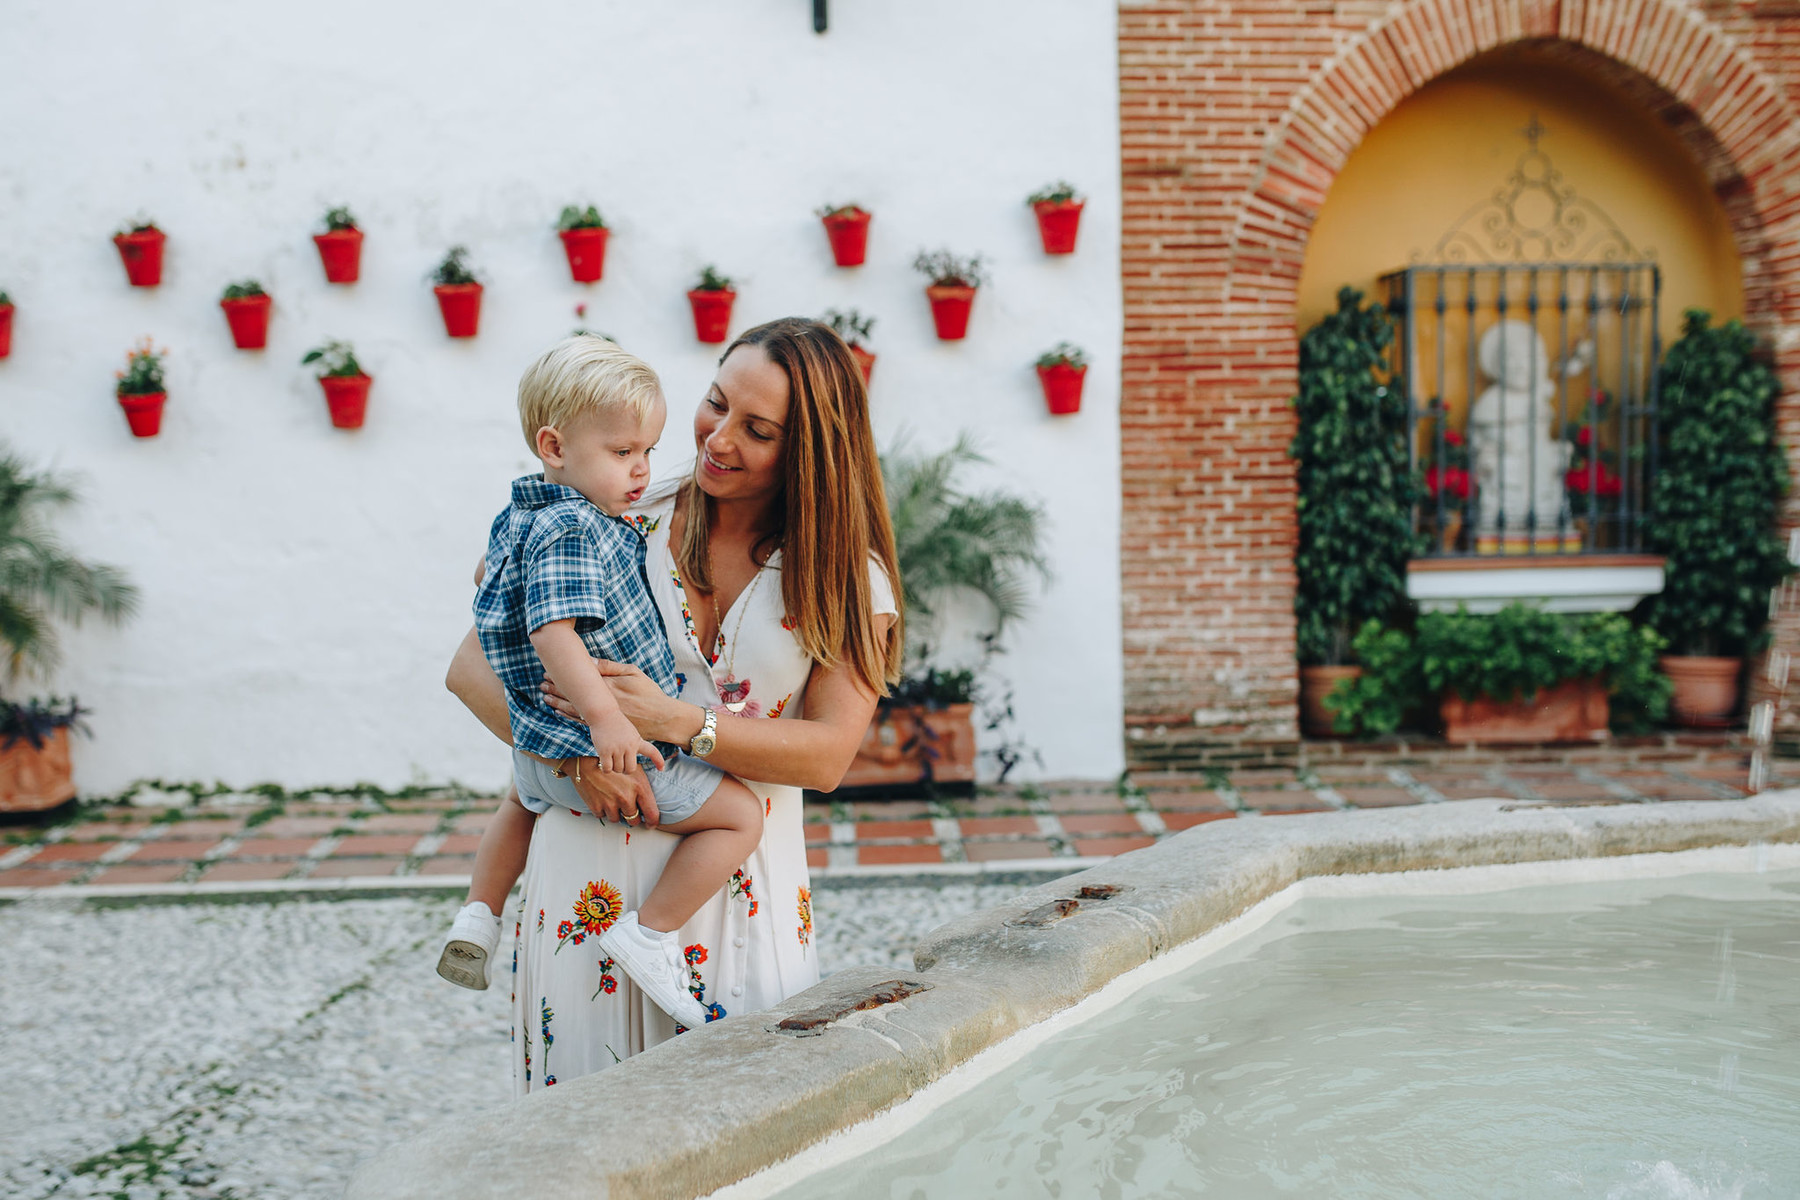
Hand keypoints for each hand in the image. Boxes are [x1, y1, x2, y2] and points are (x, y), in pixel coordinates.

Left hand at [542, 659, 676, 738]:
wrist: (662, 718)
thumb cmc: (650, 694)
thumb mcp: (634, 673)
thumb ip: (612, 667)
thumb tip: (591, 663)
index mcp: (609, 685)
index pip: (580, 678)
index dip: (563, 674)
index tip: (550, 670)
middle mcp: (603, 701)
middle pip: (574, 693)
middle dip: (556, 687)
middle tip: (542, 682)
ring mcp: (603, 715)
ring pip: (575, 708)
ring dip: (558, 701)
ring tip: (545, 696)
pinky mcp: (605, 727)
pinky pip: (582, 721)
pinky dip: (568, 715)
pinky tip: (558, 711)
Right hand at [567, 758, 659, 826]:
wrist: (586, 759)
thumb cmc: (612, 762)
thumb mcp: (634, 769)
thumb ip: (642, 786)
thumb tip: (648, 802)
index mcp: (639, 787)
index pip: (652, 814)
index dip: (652, 822)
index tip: (650, 824)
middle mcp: (626, 798)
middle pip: (634, 820)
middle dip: (632, 817)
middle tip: (628, 810)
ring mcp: (610, 804)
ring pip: (617, 820)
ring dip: (616, 813)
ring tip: (612, 799)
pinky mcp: (597, 807)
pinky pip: (603, 816)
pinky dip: (603, 810)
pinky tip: (601, 798)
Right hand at [589, 712, 666, 773]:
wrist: (603, 713)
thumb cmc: (615, 723)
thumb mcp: (630, 732)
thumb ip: (633, 745)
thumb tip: (626, 764)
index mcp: (637, 741)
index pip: (652, 752)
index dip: (658, 761)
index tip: (662, 768)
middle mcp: (629, 746)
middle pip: (630, 769)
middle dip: (625, 770)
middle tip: (620, 765)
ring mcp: (617, 749)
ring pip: (618, 769)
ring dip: (613, 767)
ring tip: (610, 758)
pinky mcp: (605, 751)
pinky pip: (607, 769)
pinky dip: (606, 769)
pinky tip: (603, 762)